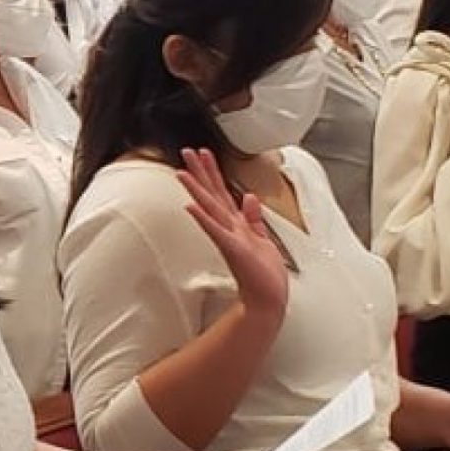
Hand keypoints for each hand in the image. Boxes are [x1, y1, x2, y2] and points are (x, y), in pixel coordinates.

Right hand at [176, 147, 287, 321]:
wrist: (267, 299)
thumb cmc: (264, 274)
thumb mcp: (262, 238)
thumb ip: (253, 218)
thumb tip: (248, 197)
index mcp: (236, 224)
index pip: (221, 192)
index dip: (213, 172)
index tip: (205, 153)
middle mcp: (229, 228)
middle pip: (212, 194)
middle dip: (200, 172)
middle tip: (186, 151)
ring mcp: (228, 237)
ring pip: (210, 207)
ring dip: (196, 189)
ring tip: (182, 173)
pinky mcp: (232, 248)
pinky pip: (215, 230)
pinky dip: (203, 218)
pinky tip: (191, 207)